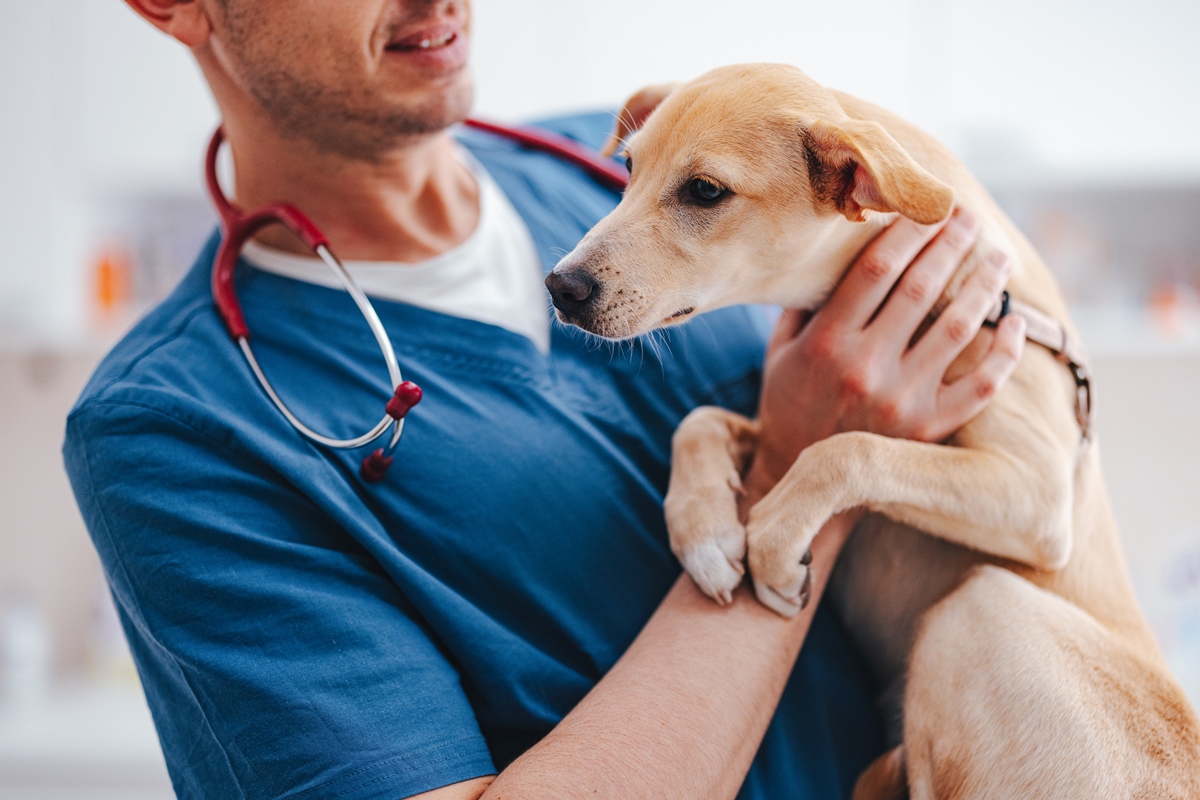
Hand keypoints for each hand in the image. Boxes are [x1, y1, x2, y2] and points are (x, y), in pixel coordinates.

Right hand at [746, 207, 1026, 498]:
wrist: (800, 479)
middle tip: (969, 215)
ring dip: (985, 286)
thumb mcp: (781, 350)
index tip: (928, 204)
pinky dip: (1005, 353)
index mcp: (827, 343)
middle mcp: (866, 368)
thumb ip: (807, 303)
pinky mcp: (927, 429)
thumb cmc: (788, 403)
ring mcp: (902, 400)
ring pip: (958, 329)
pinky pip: (980, 386)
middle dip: (950, 243)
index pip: (876, 268)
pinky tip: (1015, 323)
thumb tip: (837, 248)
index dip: (908, 229)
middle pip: (921, 288)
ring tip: (998, 257)